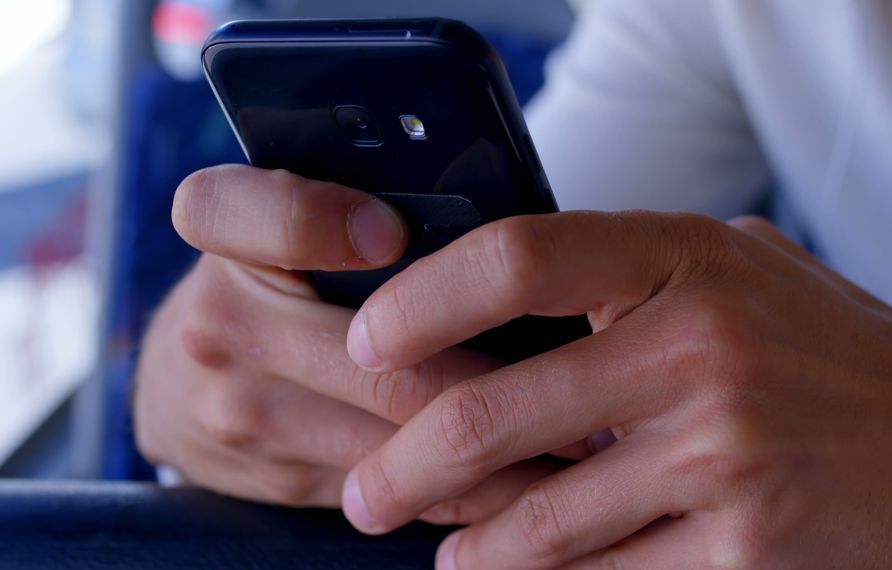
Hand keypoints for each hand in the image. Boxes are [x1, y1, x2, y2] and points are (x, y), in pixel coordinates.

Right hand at [135, 165, 561, 512]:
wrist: (191, 375)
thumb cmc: (288, 278)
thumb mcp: (306, 225)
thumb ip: (376, 211)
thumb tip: (497, 225)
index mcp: (228, 239)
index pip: (232, 209)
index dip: (311, 220)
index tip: (389, 233)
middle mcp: (216, 324)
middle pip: (367, 361)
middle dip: (488, 379)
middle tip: (582, 380)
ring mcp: (235, 409)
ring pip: (387, 441)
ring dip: (494, 452)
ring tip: (581, 444)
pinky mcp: (266, 476)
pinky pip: (382, 491)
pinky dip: (459, 492)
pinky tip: (520, 484)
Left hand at [340, 212, 891, 567]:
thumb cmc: (821, 345)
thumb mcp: (733, 267)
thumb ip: (628, 269)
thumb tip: (498, 294)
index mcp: (686, 261)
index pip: (518, 260)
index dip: (419, 302)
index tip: (367, 344)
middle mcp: (698, 351)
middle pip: (492, 413)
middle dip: (402, 466)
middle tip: (365, 492)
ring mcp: (721, 456)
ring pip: (537, 521)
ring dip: (466, 544)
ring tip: (435, 546)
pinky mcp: (743, 549)